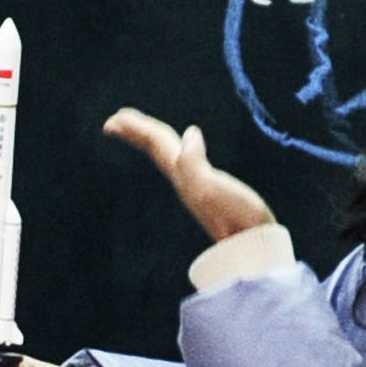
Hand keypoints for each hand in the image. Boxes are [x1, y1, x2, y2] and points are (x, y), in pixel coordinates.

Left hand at [103, 109, 275, 241]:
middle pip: (156, 149)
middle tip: (113, 121)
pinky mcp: (210, 191)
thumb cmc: (234, 218)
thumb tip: (190, 133)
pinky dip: (177, 151)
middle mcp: (185, 178)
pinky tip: (181, 152)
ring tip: (140, 131)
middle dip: (136, 133)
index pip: (156, 144)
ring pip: (167, 156)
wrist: (251, 248)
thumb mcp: (210, 188)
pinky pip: (184, 163)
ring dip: (151, 141)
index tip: (114, 118)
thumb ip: (194, 163)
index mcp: (184, 172)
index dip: (137, 129)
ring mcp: (196, 185)